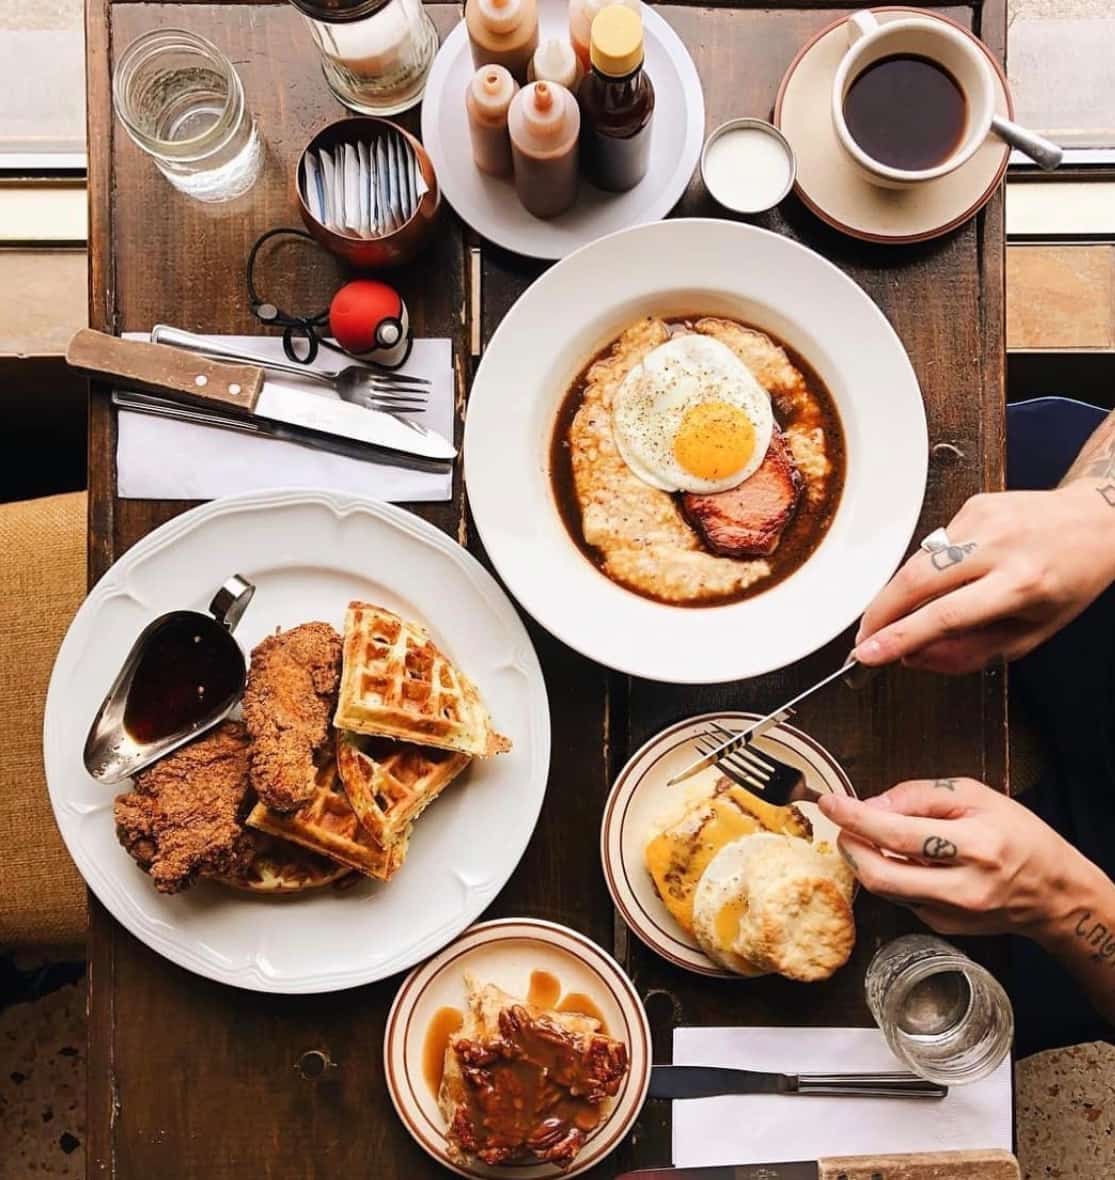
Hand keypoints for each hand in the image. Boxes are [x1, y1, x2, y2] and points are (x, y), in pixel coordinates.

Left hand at [818, 778, 1086, 938]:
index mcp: (976, 845)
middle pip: (880, 875)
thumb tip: (870, 806)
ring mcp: (953, 914)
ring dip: (866, 860)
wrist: (1054, 892)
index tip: (829, 802)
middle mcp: (964, 886)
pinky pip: (902, 898)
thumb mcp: (974, 796)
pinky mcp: (944, 928)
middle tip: (845, 825)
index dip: (856, 818)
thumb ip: (918, 797)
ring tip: (872, 837)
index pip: (898, 833)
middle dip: (850, 847)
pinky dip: (892, 875)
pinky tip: (907, 861)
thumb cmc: (1017, 835)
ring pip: (885, 890)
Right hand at [852, 480, 1114, 673]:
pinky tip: (952, 572)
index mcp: (1022, 585)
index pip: (947, 616)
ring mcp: (984, 520)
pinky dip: (931, 567)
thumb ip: (972, 652)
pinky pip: (934, 544)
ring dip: (897, 595)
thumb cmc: (1070, 579)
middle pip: (917, 581)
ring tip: (897, 616)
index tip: (869, 652)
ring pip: (917, 561)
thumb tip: (915, 657)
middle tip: (866, 637)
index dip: (900, 637)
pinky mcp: (973, 504)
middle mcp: (1001, 547)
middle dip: (880, 614)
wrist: (1099, 518)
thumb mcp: (1034, 632)